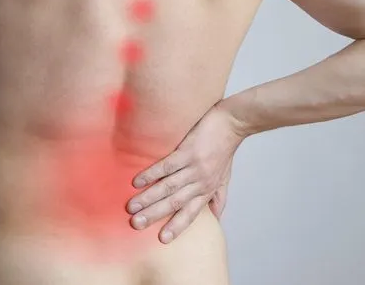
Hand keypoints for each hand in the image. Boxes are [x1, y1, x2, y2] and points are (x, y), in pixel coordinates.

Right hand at [126, 102, 245, 243]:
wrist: (233, 123)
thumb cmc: (225, 151)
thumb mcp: (225, 179)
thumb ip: (219, 199)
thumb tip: (216, 219)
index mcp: (207, 191)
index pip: (190, 213)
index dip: (176, 226)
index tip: (161, 240)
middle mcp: (200, 182)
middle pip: (174, 203)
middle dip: (154, 215)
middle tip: (135, 224)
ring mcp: (194, 167)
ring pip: (168, 186)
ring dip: (148, 198)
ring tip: (131, 207)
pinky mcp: (188, 151)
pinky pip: (167, 165)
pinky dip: (151, 174)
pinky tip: (137, 181)